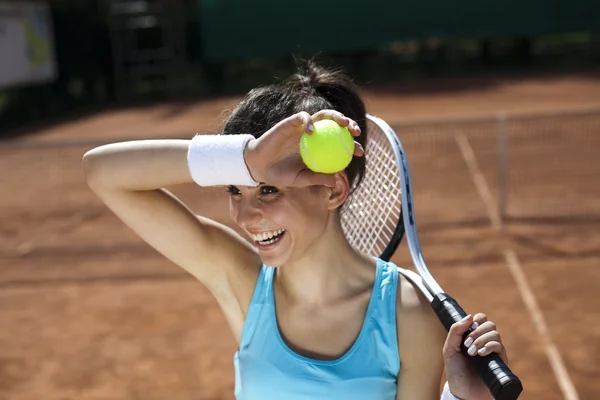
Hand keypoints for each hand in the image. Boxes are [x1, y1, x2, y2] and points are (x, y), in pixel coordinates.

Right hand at [244, 110, 362, 187]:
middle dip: (349, 125)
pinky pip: (302, 117)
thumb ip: (316, 178)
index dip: (352, 145)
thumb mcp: (300, 180)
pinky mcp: (290, 122)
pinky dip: (307, 121)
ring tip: (343, 122)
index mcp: (319, 148)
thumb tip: (335, 181)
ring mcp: (303, 128)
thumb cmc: (280, 175)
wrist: (259, 167)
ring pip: (322, 116)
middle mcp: (314, 136)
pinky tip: (310, 130)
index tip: (360, 152)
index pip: (340, 144)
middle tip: (355, 132)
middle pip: (336, 125)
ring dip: (335, 116)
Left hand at [443, 313, 507, 399]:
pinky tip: (481, 354)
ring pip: (495, 333)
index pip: (481, 318)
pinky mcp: (500, 360)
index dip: (476, 319)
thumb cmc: (456, 371)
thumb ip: (455, 331)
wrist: (463, 392)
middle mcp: (485, 341)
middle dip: (477, 332)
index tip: (468, 328)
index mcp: (473, 336)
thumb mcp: (449, 349)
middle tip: (467, 345)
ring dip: (481, 340)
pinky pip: (500, 346)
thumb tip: (469, 316)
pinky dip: (489, 346)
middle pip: (489, 324)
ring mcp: (493, 350)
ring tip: (472, 353)